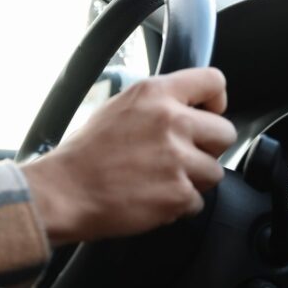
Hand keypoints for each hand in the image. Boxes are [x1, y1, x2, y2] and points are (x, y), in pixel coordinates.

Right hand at [22, 67, 236, 245]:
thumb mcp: (116, 108)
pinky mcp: (178, 194)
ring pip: (214, 171)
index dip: (214, 102)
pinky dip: (178, 205)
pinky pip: (197, 201)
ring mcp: (178, 159)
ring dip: (193, 179)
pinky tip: (151, 198)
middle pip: (225, 132)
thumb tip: (186, 109)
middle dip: (206, 147)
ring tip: (159, 181)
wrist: (63, 192)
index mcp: (154, 93)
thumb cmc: (82, 155)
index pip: (213, 81)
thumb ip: (156, 104)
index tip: (206, 114)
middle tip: (178, 157)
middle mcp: (171, 121)